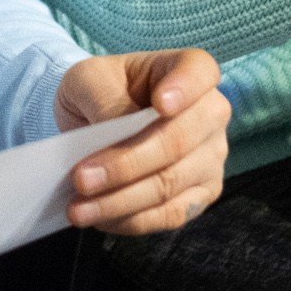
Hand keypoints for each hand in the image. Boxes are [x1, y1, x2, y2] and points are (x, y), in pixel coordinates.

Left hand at [53, 49, 227, 235]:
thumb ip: (104, 98)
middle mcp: (211, 113)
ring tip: (78, 208)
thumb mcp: (89, 78)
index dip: (184, 89)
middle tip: (81, 177)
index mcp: (190, 69)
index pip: (199, 73)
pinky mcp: (200, 194)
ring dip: (120, 201)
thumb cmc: (99, 88)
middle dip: (126, 164)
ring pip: (170, 184)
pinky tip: (99, 219)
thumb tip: (113, 134)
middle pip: (177, 142)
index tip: (161, 105)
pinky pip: (171, 215)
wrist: (94, 116)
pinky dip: (132, 221)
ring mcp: (211, 156)